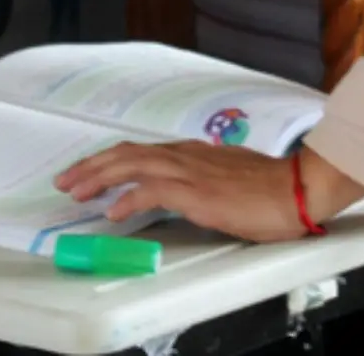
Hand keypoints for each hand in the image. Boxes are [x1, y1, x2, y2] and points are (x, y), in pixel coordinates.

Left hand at [55, 142, 363, 242]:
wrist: (297, 188)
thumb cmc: (270, 188)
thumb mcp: (228, 178)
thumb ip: (204, 178)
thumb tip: (188, 190)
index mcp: (192, 153)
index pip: (140, 151)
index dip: (110, 160)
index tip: (88, 171)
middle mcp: (185, 156)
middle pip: (126, 153)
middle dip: (92, 166)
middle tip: (66, 180)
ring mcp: (189, 172)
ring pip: (131, 166)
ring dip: (99, 177)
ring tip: (77, 191)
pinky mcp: (196, 192)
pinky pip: (151, 191)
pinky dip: (127, 199)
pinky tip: (113, 212)